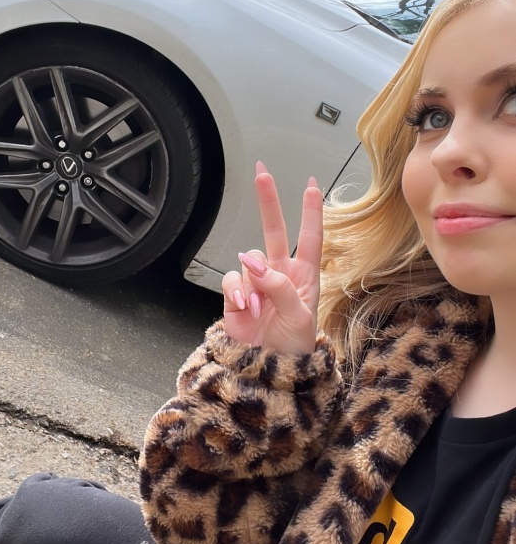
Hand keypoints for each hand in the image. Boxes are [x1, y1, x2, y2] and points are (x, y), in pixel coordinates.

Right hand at [222, 161, 322, 354]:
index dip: (311, 212)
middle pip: (274, 230)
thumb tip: (252, 262)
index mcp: (305, 277)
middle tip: (262, 171)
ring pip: (248, 260)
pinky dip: (236, 293)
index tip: (313, 185)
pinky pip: (231, 280)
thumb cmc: (293, 347)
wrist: (269, 372)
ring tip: (257, 309)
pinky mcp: (236, 295)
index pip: (310, 238)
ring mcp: (257, 283)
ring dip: (252, 283)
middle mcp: (280, 274)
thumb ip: (279, 286)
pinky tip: (244, 309)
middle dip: (268, 201)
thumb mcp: (298, 316)